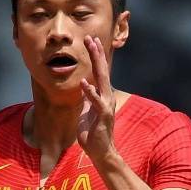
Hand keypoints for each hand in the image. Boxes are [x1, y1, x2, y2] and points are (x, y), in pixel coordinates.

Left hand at [77, 35, 117, 163]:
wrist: (100, 152)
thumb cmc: (93, 133)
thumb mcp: (86, 112)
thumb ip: (87, 99)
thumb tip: (85, 88)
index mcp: (102, 95)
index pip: (98, 72)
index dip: (95, 56)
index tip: (90, 41)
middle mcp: (106, 97)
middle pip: (102, 71)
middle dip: (96, 53)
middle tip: (91, 37)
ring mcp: (106, 105)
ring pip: (102, 80)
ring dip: (96, 64)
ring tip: (92, 49)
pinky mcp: (103, 115)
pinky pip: (96, 101)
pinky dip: (90, 91)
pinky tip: (84, 82)